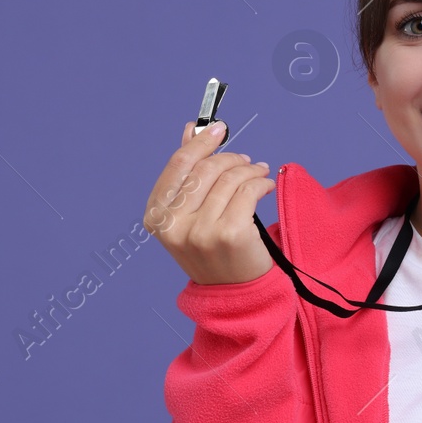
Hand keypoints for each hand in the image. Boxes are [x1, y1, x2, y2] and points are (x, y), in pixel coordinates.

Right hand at [143, 120, 275, 285]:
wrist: (235, 294)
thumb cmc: (213, 251)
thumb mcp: (190, 214)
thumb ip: (188, 173)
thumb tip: (191, 130)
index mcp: (157, 218)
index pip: (178, 166)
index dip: (200, 143)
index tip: (218, 128)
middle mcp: (174, 227)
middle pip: (206, 169)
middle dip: (230, 158)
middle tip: (246, 161)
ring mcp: (200, 232)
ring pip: (230, 179)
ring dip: (250, 169)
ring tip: (258, 173)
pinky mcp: (230, 235)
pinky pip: (248, 191)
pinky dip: (261, 183)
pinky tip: (265, 186)